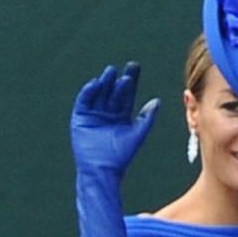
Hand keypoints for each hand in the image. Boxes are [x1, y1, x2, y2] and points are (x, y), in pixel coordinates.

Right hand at [70, 62, 159, 176]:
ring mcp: (94, 115)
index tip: (135, 66)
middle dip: (118, 80)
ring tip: (111, 72)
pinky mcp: (80, 118)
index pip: (127, 94)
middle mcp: (107, 113)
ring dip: (104, 83)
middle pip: (113, 91)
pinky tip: (96, 84)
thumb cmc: (121, 156)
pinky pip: (84, 101)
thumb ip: (147, 118)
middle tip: (125, 70)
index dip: (131, 80)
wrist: (102, 170)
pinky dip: (88, 92)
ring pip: (99, 94)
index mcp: (121, 115)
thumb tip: (157, 101)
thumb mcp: (137, 135)